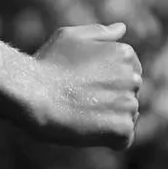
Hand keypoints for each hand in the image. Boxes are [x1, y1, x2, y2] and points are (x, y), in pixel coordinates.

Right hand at [22, 22, 141, 148]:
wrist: (33, 94)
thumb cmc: (48, 64)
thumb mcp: (71, 37)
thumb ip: (100, 33)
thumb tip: (122, 28)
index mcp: (124, 53)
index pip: (129, 74)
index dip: (106, 82)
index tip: (85, 85)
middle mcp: (133, 77)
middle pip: (128, 96)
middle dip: (109, 100)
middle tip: (80, 100)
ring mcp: (129, 103)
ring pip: (126, 118)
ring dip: (108, 120)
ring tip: (82, 114)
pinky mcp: (122, 128)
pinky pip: (122, 140)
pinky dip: (107, 140)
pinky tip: (87, 130)